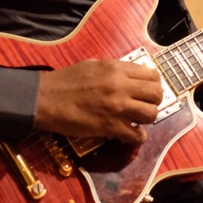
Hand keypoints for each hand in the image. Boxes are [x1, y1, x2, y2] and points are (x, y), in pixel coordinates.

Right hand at [35, 59, 162, 143]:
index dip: (153, 84)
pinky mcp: (110, 126)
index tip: (146, 91)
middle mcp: (121, 86)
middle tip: (144, 106)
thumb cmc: (66, 80)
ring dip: (147, 119)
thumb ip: (114, 70)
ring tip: (137, 120)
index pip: (152, 75)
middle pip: (157, 94)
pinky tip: (130, 135)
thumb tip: (129, 76)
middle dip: (154, 101)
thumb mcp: (93, 65)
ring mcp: (117, 107)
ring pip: (152, 114)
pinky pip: (137, 136)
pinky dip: (137, 138)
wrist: (45, 98)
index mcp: (117, 68)